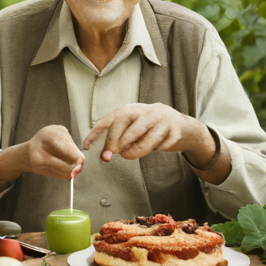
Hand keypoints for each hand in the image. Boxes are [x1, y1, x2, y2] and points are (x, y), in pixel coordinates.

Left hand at [82, 103, 209, 161]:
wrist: (178, 123)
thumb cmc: (149, 126)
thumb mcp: (132, 126)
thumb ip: (119, 136)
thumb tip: (105, 153)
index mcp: (131, 109)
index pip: (110, 118)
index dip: (96, 132)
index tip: (87, 146)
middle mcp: (145, 111)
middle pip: (126, 122)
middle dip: (115, 140)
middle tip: (109, 155)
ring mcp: (162, 120)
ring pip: (147, 135)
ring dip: (135, 148)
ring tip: (127, 156)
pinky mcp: (175, 130)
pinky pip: (164, 143)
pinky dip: (158, 148)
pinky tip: (157, 148)